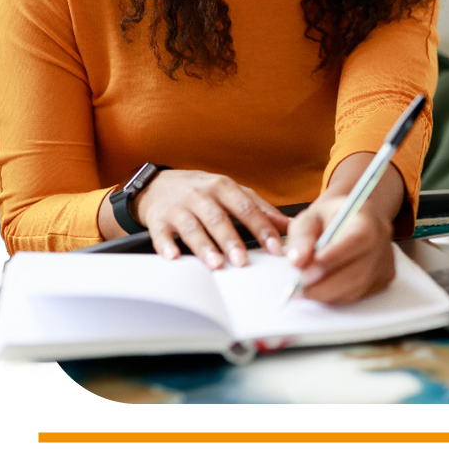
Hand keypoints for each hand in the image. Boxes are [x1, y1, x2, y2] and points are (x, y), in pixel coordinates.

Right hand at [102, 169, 290, 269]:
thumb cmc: (203, 191)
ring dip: (204, 246)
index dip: (262, 228)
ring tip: (215, 264)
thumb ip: (261, 209)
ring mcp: (178, 207)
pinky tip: (173, 257)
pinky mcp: (158, 219)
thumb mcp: (232, 193)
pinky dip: (166, 245)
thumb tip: (290, 226)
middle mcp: (201, 195)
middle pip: (218, 218)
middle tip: (242, 261)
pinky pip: (161, 233)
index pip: (246, 208)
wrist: (159, 184)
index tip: (275, 248)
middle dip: (231, 240)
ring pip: (192, 227)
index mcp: (224, 187)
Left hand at [283, 156, 404, 303]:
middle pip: (359, 270)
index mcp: (367, 217)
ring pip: (357, 288)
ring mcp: (386, 261)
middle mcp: (381, 239)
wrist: (350, 219)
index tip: (305, 270)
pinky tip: (321, 288)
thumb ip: (302, 237)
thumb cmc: (328, 217)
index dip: (334, 257)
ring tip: (303, 290)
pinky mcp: (384, 278)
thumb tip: (297, 262)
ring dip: (327, 293)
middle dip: (324, 284)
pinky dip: (336, 296)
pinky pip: (358, 294)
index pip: (359, 238)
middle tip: (297, 288)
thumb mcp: (310, 217)